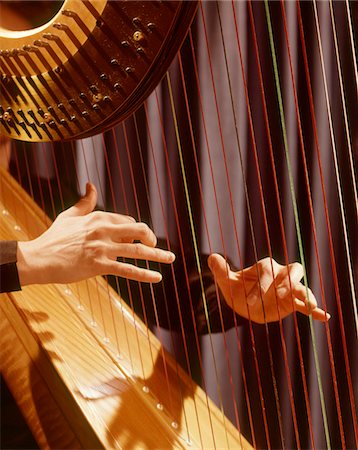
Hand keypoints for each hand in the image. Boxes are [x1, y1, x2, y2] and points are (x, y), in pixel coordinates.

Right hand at [17, 183, 174, 285]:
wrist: (39, 258)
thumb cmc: (54, 237)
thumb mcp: (70, 216)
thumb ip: (85, 202)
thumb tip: (91, 185)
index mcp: (98, 217)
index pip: (127, 221)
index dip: (135, 231)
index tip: (137, 238)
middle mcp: (103, 230)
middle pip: (138, 230)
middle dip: (151, 237)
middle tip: (157, 245)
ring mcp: (102, 248)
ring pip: (137, 251)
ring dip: (157, 255)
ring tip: (170, 258)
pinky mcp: (98, 265)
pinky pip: (127, 270)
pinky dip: (144, 275)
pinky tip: (157, 277)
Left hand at [208, 254, 329, 323]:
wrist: (244, 303)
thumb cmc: (236, 289)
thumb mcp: (226, 282)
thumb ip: (221, 270)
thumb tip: (211, 257)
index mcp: (265, 267)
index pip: (268, 273)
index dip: (260, 287)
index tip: (251, 303)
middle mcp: (280, 274)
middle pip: (293, 271)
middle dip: (287, 283)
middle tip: (279, 296)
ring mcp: (287, 289)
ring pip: (301, 286)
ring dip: (305, 294)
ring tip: (310, 304)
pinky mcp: (291, 302)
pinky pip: (305, 304)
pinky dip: (315, 310)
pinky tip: (324, 317)